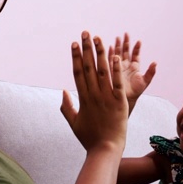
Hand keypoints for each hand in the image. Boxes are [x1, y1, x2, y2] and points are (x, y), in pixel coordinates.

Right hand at [61, 31, 127, 151]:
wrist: (105, 150)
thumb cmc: (89, 138)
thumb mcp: (74, 123)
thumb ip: (66, 107)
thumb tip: (62, 92)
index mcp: (82, 99)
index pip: (77, 73)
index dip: (75, 57)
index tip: (74, 44)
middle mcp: (93, 95)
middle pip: (88, 67)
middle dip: (86, 49)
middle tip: (85, 33)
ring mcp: (106, 98)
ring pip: (102, 71)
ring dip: (100, 53)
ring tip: (98, 38)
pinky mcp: (119, 102)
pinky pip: (118, 83)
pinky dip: (116, 69)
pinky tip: (115, 56)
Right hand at [108, 33, 155, 113]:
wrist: (124, 99)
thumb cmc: (135, 91)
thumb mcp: (145, 82)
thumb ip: (150, 72)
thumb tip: (155, 62)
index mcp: (134, 67)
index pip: (135, 55)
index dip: (137, 48)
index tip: (138, 41)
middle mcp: (126, 65)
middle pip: (126, 51)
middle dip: (126, 43)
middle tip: (126, 34)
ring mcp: (118, 67)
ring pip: (117, 54)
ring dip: (117, 46)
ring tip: (117, 38)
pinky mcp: (111, 70)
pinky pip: (109, 60)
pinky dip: (109, 54)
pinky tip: (108, 47)